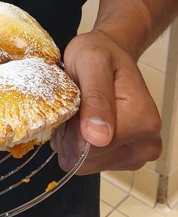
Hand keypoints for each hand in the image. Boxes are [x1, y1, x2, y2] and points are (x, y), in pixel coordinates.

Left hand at [50, 30, 161, 174]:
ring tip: (79, 112)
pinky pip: (92, 163)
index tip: (70, 104)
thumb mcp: (91, 62)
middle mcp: (147, 142)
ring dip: (74, 140)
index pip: (89, 146)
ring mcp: (138, 153)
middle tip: (74, 106)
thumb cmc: (100, 53)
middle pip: (89, 160)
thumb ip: (95, 97)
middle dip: (71, 135)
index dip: (70, 128)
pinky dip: (80, 145)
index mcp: (141, 120)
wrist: (110, 52)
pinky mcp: (127, 158)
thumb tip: (98, 137)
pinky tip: (83, 122)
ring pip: (88, 164)